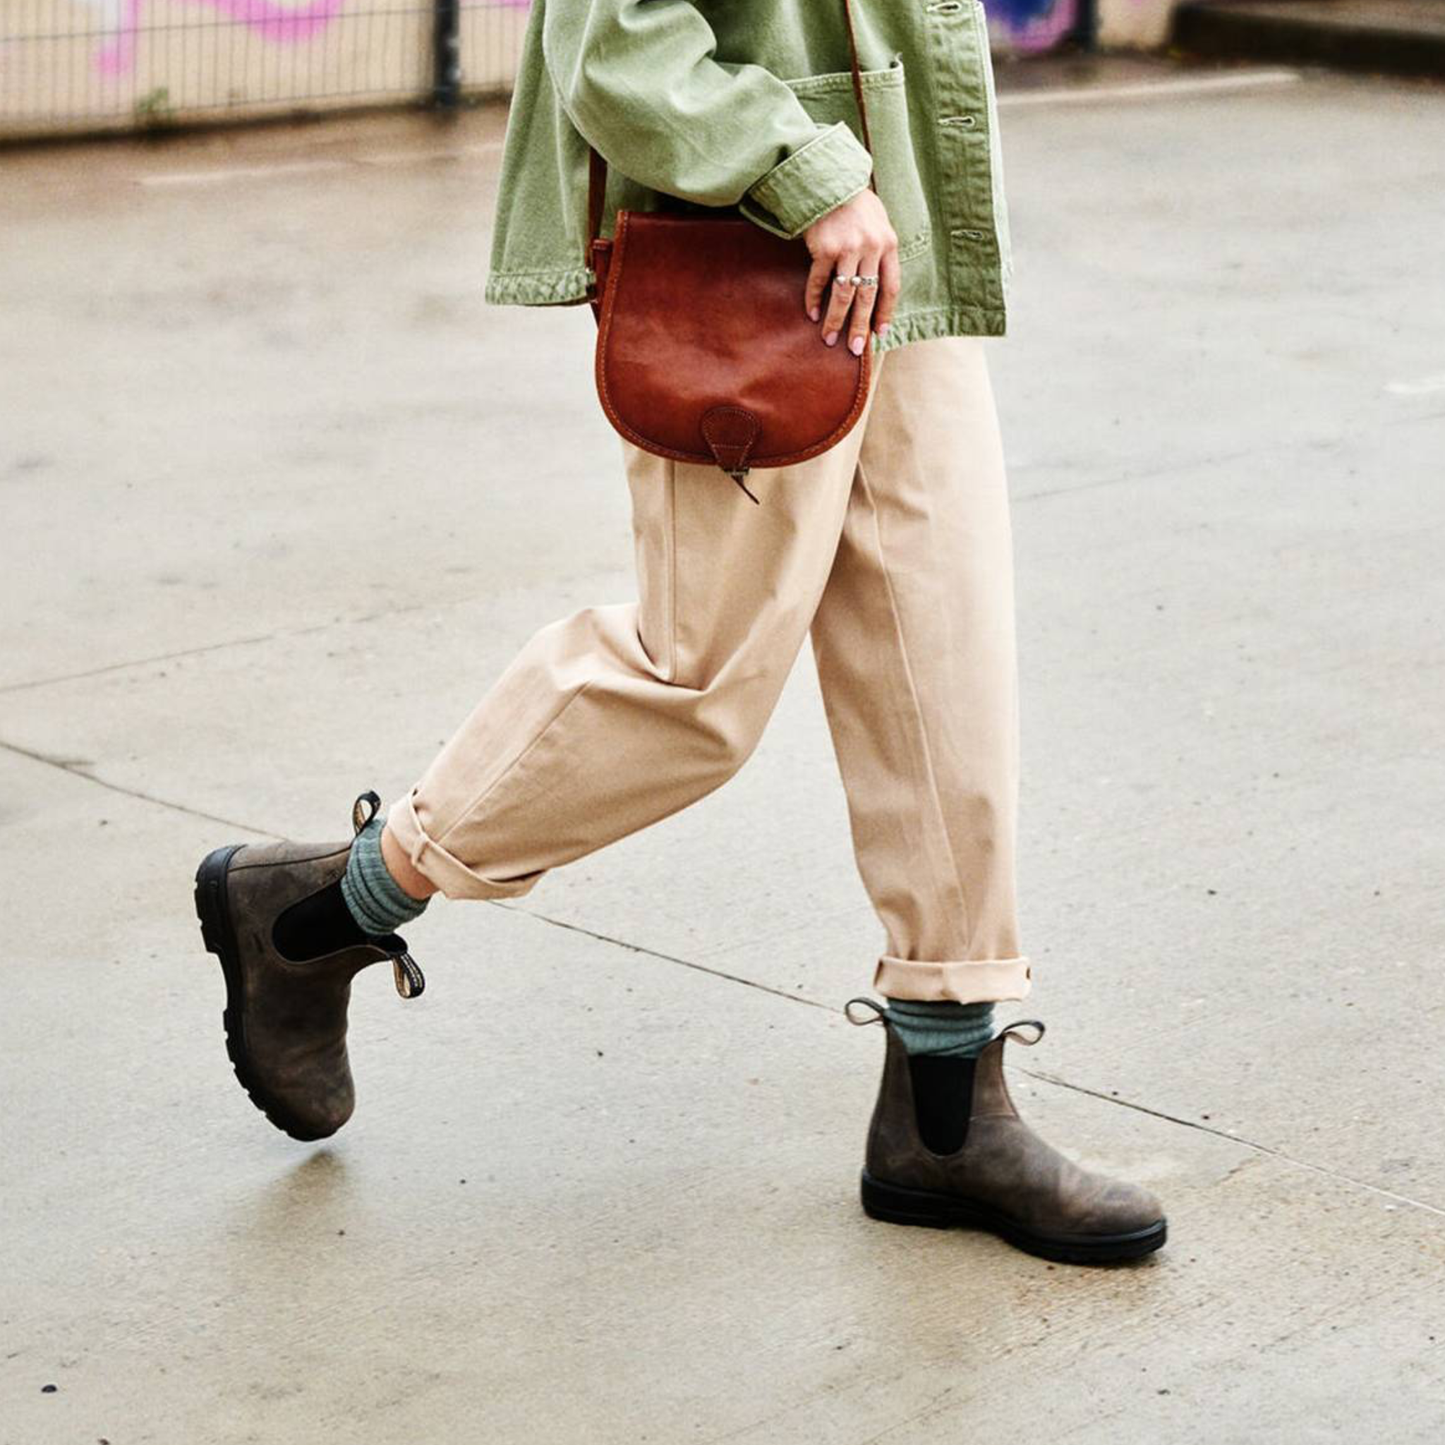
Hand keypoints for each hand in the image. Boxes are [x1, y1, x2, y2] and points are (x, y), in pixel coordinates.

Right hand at [802, 189, 899, 354]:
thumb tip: (875, 288)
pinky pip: (819, 281)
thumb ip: (880, 252)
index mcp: (889, 243)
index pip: (891, 287)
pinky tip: (812, 314)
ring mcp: (847, 248)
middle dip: (860, 326)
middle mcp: (871, 247)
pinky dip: (814, 299)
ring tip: (830, 339)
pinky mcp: (824, 247)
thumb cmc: (854, 204)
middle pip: (867, 297)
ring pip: (843, 295)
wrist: (830, 179)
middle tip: (855, 349)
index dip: (885, 313)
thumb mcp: (878, 223)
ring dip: (835, 320)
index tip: (879, 334)